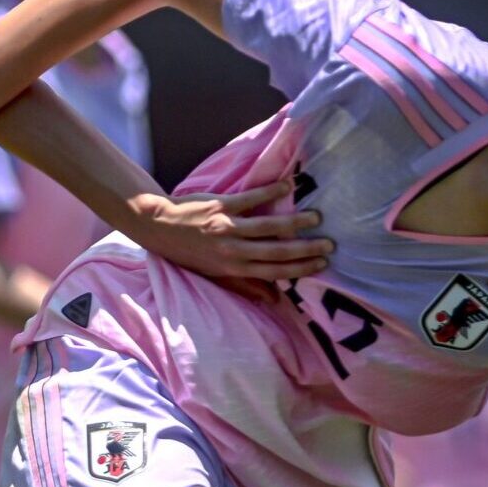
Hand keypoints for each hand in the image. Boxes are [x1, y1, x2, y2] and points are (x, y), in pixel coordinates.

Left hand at [129, 180, 332, 280]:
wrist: (157, 227)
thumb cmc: (187, 252)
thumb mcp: (213, 274)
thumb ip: (244, 284)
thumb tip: (273, 299)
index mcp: (232, 268)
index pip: (273, 271)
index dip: (300, 269)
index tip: (322, 264)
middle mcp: (232, 250)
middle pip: (276, 251)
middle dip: (305, 249)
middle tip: (329, 244)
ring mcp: (226, 227)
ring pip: (268, 227)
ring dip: (294, 222)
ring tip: (316, 217)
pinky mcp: (220, 206)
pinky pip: (250, 200)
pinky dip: (270, 193)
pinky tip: (288, 186)